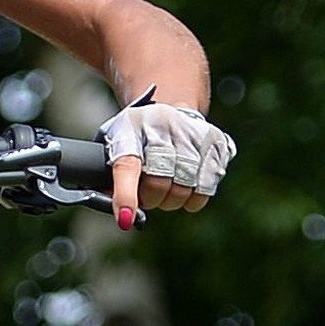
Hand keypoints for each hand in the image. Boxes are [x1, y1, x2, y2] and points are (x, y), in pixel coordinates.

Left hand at [98, 91, 236, 229]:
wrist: (167, 106)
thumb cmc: (135, 136)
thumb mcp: (113, 146)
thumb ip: (108, 178)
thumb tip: (121, 214)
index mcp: (131, 128)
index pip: (127, 165)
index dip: (126, 194)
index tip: (126, 219)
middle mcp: (163, 126)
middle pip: (159, 183)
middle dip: (150, 199)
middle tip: (146, 196)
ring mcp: (193, 133)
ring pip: (183, 189)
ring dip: (171, 200)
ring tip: (165, 188)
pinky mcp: (217, 143)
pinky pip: (205, 189)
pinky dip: (192, 198)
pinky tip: (184, 186)